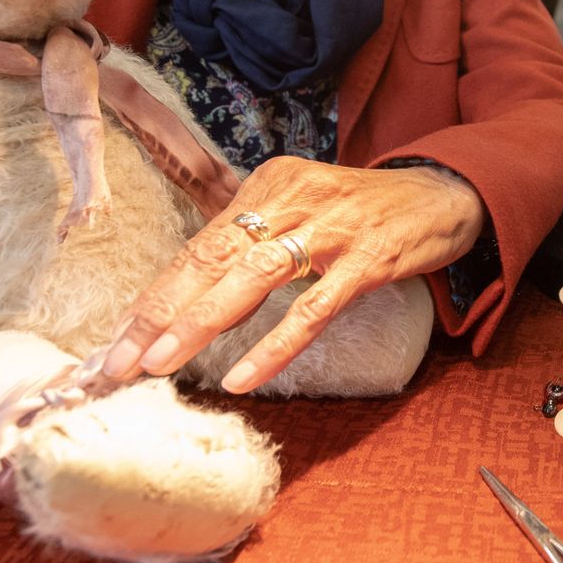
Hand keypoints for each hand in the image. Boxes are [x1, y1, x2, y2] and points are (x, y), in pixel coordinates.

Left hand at [100, 158, 486, 391]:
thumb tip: (196, 306)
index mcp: (271, 185)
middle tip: (116, 361)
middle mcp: (295, 197)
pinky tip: (241, 377)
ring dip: (201, 323)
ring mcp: (333, 227)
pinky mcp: (369, 258)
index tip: (116, 341)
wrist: (446, 196)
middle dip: (159, 312)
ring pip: (253, 277)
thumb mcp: (303, 213)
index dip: (155, 295)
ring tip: (161, 363)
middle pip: (212, 256)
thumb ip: (254, 249)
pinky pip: (313, 309)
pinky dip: (274, 345)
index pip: (199, 245)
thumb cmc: (365, 214)